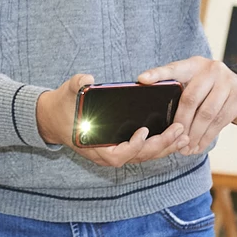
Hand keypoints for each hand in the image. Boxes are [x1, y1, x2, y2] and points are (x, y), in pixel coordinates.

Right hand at [36, 74, 188, 166]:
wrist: (54, 118)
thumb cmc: (61, 107)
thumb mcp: (66, 93)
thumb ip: (77, 86)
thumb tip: (88, 79)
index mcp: (94, 148)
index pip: (118, 154)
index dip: (133, 145)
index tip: (144, 131)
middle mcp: (107, 155)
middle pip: (139, 156)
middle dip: (160, 145)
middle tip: (178, 130)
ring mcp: (116, 153)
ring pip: (146, 156)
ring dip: (166, 146)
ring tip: (183, 134)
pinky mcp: (122, 147)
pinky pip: (145, 150)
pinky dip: (161, 144)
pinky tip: (175, 135)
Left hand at [137, 56, 236, 155]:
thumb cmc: (213, 92)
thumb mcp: (198, 84)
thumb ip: (181, 91)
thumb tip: (155, 114)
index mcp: (195, 65)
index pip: (174, 68)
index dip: (158, 74)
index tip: (142, 79)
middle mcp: (212, 70)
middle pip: (191, 98)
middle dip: (181, 122)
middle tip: (174, 139)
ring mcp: (228, 82)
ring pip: (206, 113)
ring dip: (194, 134)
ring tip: (185, 148)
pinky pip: (219, 122)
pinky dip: (207, 137)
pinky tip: (199, 146)